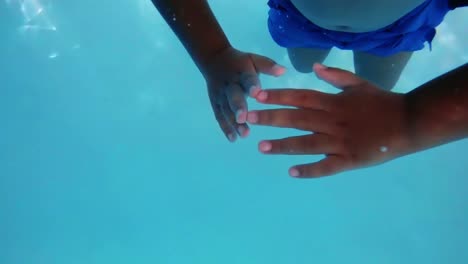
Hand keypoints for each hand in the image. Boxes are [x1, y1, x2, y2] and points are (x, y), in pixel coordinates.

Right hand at [202, 47, 284, 141]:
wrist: (214, 60)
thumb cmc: (240, 62)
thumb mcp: (254, 59)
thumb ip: (268, 66)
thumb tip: (283, 71)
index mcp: (242, 72)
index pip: (247, 78)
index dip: (251, 85)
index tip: (256, 93)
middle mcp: (230, 84)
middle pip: (233, 96)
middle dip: (238, 107)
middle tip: (244, 119)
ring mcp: (221, 95)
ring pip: (226, 109)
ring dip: (234, 122)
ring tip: (244, 134)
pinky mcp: (216, 103)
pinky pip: (220, 116)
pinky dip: (225, 128)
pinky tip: (233, 139)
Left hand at [247, 63, 410, 177]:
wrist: (409, 123)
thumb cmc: (382, 102)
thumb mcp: (359, 84)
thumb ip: (336, 76)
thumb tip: (314, 67)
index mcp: (333, 103)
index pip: (300, 97)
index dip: (277, 96)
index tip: (257, 96)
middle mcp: (332, 121)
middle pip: (296, 119)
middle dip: (270, 118)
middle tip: (248, 119)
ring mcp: (339, 142)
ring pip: (305, 144)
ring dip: (282, 145)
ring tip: (261, 147)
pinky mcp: (349, 160)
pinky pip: (326, 167)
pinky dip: (309, 170)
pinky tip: (292, 172)